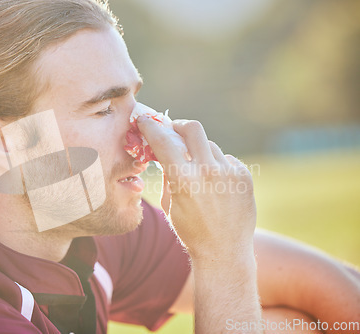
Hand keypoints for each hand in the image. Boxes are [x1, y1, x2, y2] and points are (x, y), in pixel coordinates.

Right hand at [138, 117, 256, 262]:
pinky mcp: (244, 176)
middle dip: (179, 126)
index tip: (146, 120)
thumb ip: (166, 175)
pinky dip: (217, 166)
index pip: (163, 140)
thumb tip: (164, 152)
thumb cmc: (190, 231)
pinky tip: (215, 184)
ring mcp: (229, 172)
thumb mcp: (168, 204)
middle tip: (174, 131)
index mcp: (184, 179)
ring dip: (199, 152)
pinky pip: (226, 159)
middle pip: (192, 128)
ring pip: (210, 146)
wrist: (224, 251)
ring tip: (198, 171)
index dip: (151, 126)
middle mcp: (208, 171)